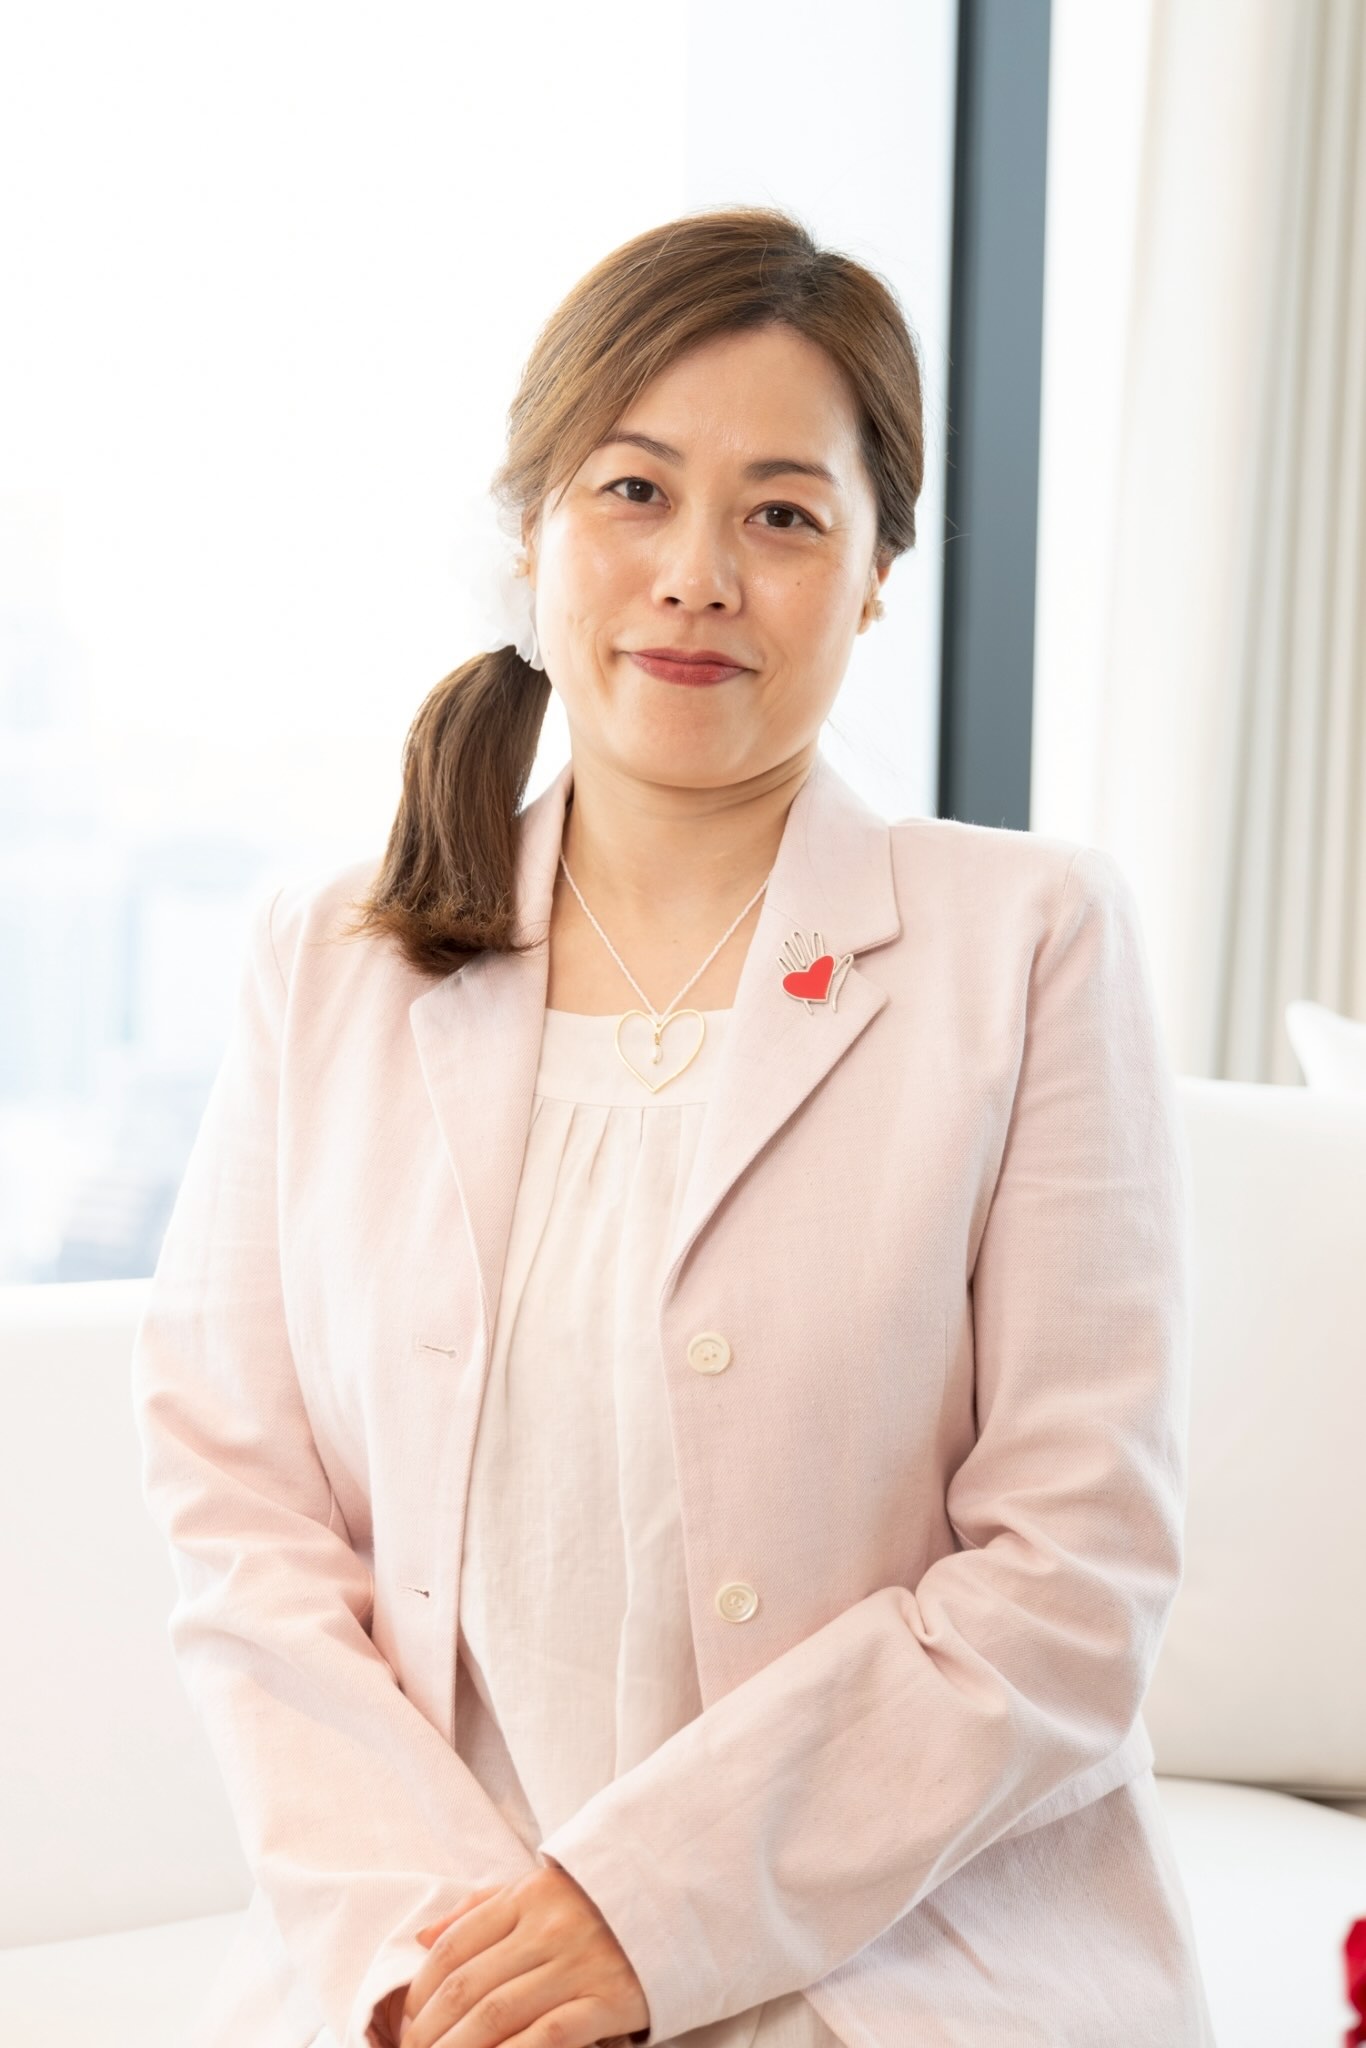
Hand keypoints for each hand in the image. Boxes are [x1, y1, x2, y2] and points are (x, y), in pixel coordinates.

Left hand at [397, 1863, 649, 2046]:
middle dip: (429, 2033)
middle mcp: (548, 1927)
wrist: (679, 1897)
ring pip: (497, 2014)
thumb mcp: (538, 1889)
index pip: (454, 1948)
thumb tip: (422, 1940)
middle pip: (468, 1988)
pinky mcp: (610, 1999)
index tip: (407, 2024)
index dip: (421, 1993)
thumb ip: (479, 1912)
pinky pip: (549, 2035)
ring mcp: (579, 1963)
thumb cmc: (598, 1901)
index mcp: (527, 1896)